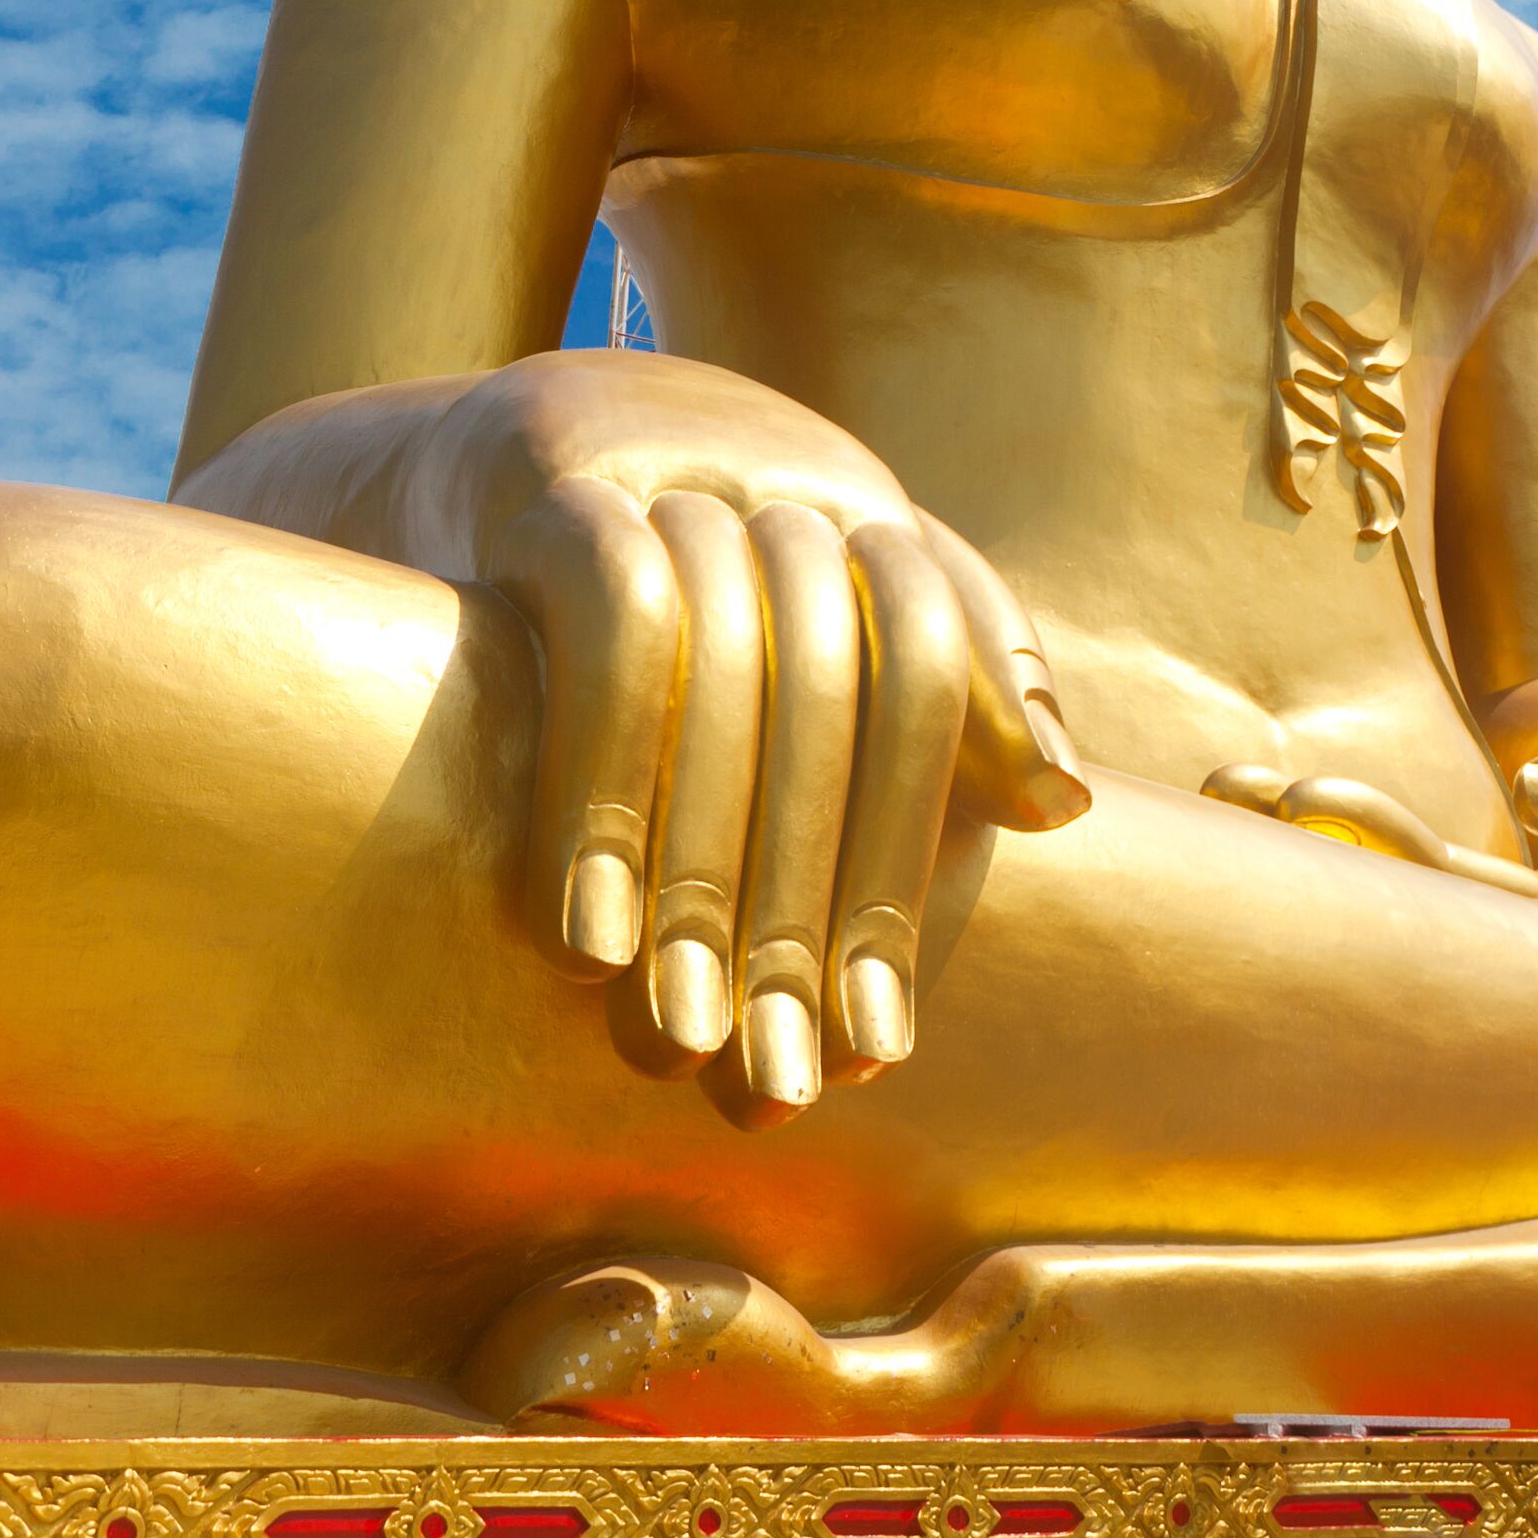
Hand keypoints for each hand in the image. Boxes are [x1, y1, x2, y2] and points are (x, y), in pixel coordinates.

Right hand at [187, 349, 1086, 1121]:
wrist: (473, 453)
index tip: (881, 1042)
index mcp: (878, 522)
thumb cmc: (667, 603)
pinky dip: (608, 787)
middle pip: (849, 701)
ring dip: (708, 875)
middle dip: (814, 911)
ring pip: (734, 678)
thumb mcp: (795, 651)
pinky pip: (611, 629)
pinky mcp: (560, 483)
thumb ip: (913, 735)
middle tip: (778, 1083)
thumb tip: (1063, 808)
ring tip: (679, 1038)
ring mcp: (688, 467)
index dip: (914, 875)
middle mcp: (803, 479)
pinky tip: (582, 935)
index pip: (939, 691)